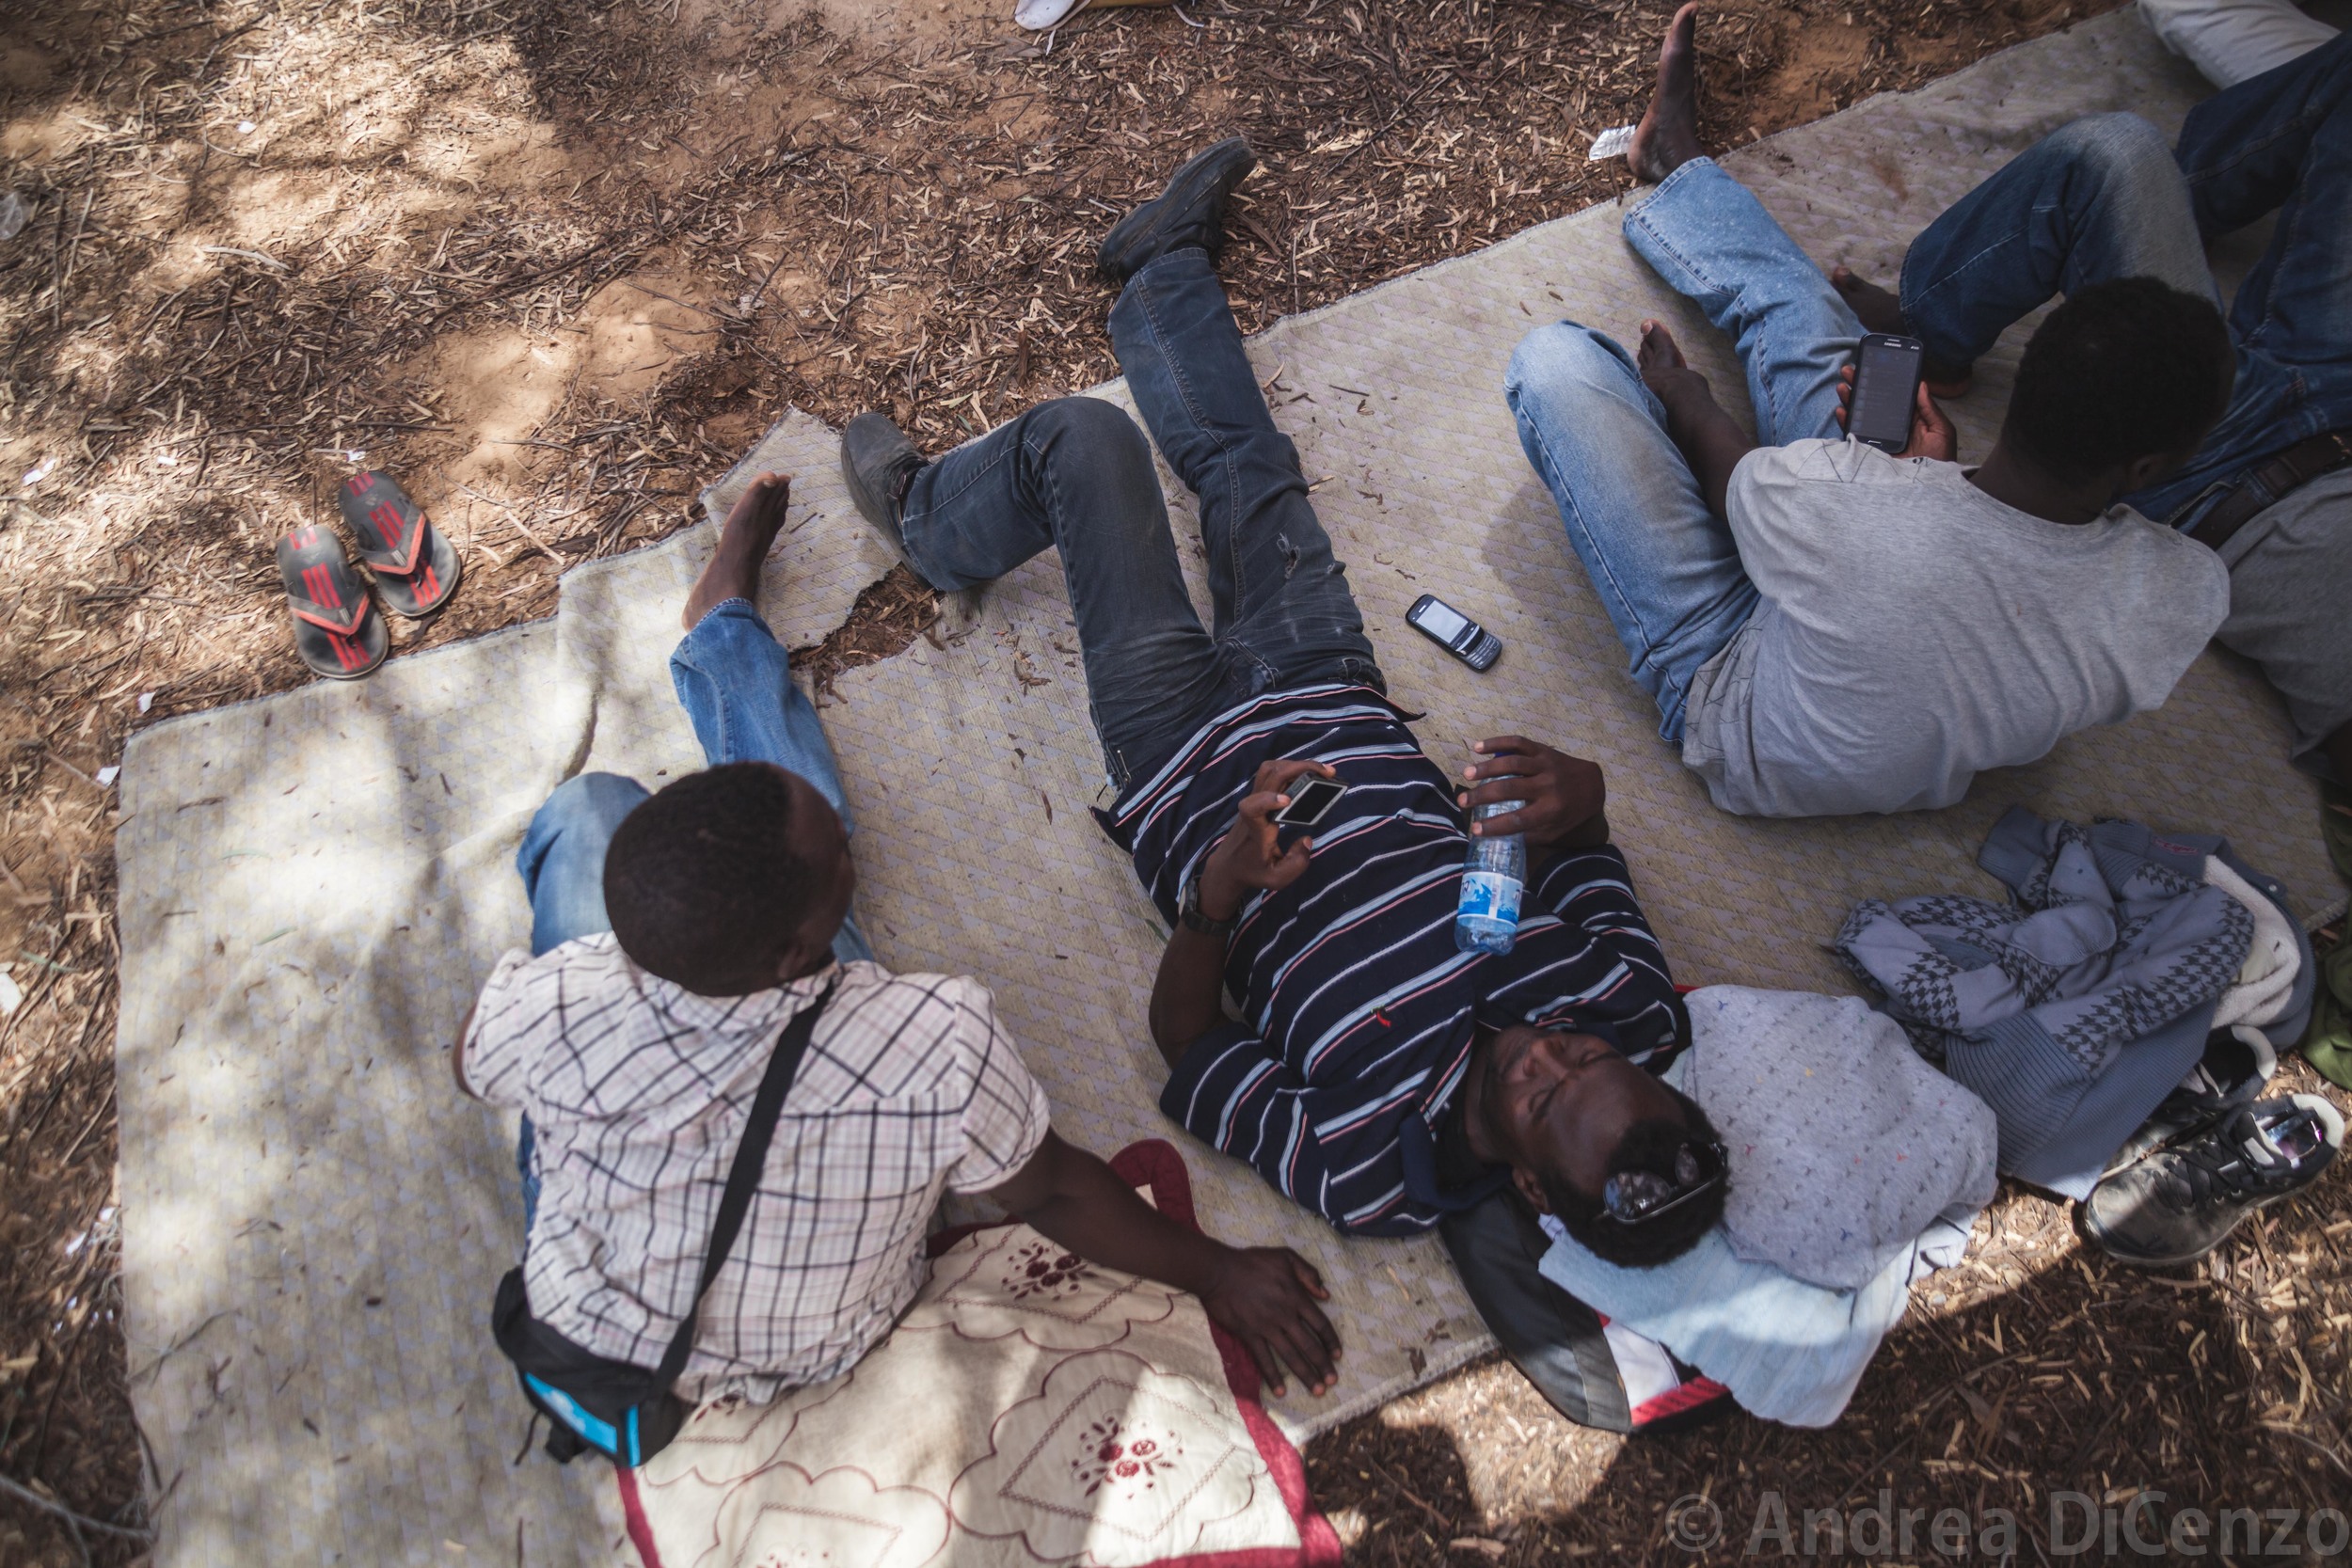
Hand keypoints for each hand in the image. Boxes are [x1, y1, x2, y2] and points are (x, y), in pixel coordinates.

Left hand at [1198, 758, 1333, 919]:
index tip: (1288, 801)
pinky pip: (1273, 773)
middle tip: (1329, 773)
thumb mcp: (1276, 879)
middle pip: (1270, 776)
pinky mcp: (1260, 796)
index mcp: (1256, 830)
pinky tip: (1310, 775)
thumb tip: (1307, 840)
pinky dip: (1292, 768)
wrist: (1230, 864)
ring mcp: (1255, 799)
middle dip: (1301, 768)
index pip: (1251, 808)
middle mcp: (1254, 809)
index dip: (1268, 799)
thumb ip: (1296, 864)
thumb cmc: (1253, 871)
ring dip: (1296, 764)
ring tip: (1321, 772)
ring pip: (1270, 769)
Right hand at [1198, 1245, 1339, 1397]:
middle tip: (1332, 1382)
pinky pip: (1263, 1359)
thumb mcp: (1285, 1257)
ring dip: (1305, 1375)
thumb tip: (1325, 1294)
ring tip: (1317, 1391)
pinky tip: (1281, 1391)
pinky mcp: (1249, 1335)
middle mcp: (1285, 1316)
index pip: (1320, 1324)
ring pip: (1291, 1356)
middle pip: (1309, 1345)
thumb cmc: (1252, 1262)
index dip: (1331, 1341)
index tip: (1337, 1356)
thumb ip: (1308, 1273)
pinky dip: (1272, 1376)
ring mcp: (1267, 1327)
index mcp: (1295, 1297)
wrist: (1219, 1271)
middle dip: (1323, 1365)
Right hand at [1459, 735, 1605, 849]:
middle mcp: (1548, 786)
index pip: (1518, 819)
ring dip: (1487, 768)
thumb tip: (1498, 841)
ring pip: (1512, 763)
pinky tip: (1478, 747)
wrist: (1593, 784)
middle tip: (1462, 801)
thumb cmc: (1570, 812)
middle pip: (1509, 789)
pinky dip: (1497, 742)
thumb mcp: (1555, 830)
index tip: (1475, 829)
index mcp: (1552, 809)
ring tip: (1467, 774)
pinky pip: (1518, 743)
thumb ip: (1530, 835)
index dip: (1495, 826)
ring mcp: (1545, 765)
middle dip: (1482, 795)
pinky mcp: (1543, 750)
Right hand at [1836, 368, 1956, 461]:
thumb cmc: (1941, 461)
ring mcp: (1879, 439)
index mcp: (1910, 419)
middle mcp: (1892, 427)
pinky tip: (1842, 410)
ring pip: (1861, 415)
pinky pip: (1854, 435)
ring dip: (1851, 399)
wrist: (1929, 489)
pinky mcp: (1869, 452)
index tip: (1873, 365)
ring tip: (1843, 387)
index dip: (1883, 380)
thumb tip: (1921, 384)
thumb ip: (1929, 409)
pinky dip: (1846, 422)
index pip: (1894, 395)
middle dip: (1860, 385)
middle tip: (1850, 370)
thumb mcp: (1942, 431)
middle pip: (1873, 402)